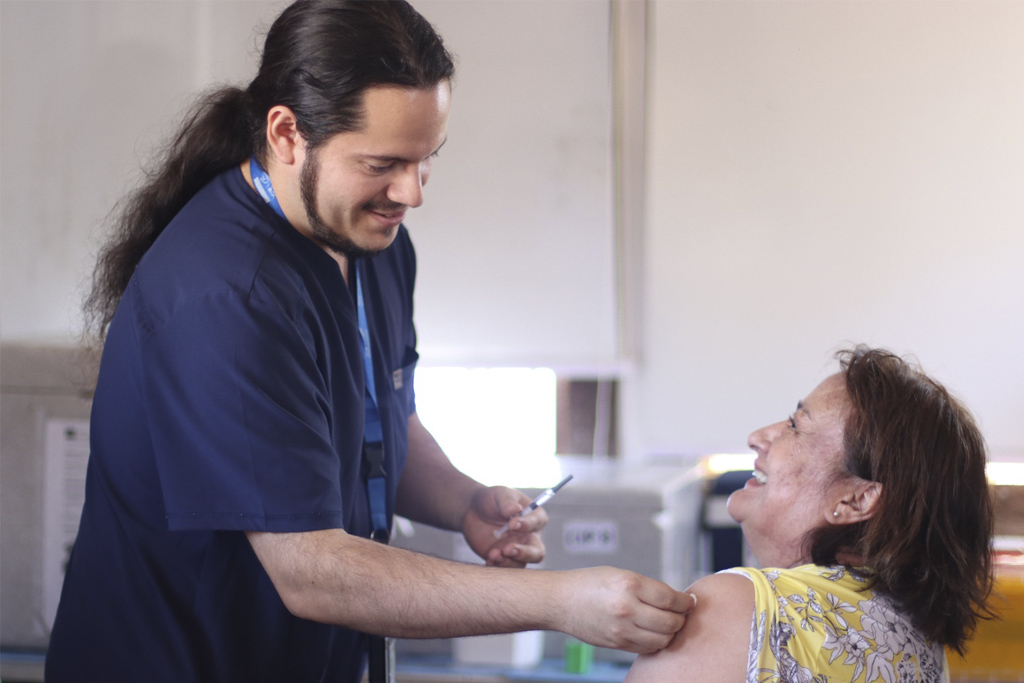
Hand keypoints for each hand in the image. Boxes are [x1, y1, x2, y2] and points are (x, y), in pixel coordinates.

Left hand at [462, 486, 546, 567]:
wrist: (473, 512)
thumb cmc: (492, 500)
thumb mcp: (499, 494)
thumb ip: (507, 502)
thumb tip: (515, 510)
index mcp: (534, 517)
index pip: (537, 523)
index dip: (527, 525)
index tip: (511, 524)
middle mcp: (529, 537)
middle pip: (537, 552)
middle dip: (524, 553)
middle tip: (508, 549)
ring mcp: (517, 550)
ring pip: (521, 564)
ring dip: (508, 562)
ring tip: (493, 554)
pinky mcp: (503, 559)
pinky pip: (504, 568)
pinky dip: (497, 566)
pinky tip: (489, 559)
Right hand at [557, 567, 695, 653]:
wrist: (560, 601)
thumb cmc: (589, 583)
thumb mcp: (620, 574)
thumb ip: (647, 588)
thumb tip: (675, 601)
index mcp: (629, 585)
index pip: (670, 598)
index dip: (685, 601)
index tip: (690, 600)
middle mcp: (626, 609)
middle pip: (670, 622)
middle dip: (681, 617)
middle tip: (682, 612)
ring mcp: (621, 630)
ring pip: (662, 639)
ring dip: (671, 632)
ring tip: (669, 622)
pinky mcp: (617, 644)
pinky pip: (647, 648)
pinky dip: (656, 641)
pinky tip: (654, 631)